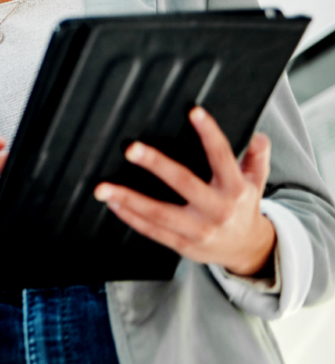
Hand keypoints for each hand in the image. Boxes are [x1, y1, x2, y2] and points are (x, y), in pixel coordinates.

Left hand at [95, 107, 275, 276]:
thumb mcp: (256, 182)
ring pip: (159, 213)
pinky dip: (131, 217)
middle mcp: (217, 209)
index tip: (194, 112)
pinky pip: (152, 231)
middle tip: (132, 149)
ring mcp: (198, 229)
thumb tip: (259, 136)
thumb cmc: (244, 208)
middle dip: (156, 165)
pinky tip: (113, 204)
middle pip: (184, 183)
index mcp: (235, 189)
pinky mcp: (182, 244)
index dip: (209, 133)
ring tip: (103, 187)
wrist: (247, 250)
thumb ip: (257, 159)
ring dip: (128, 198)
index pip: (222, 156)